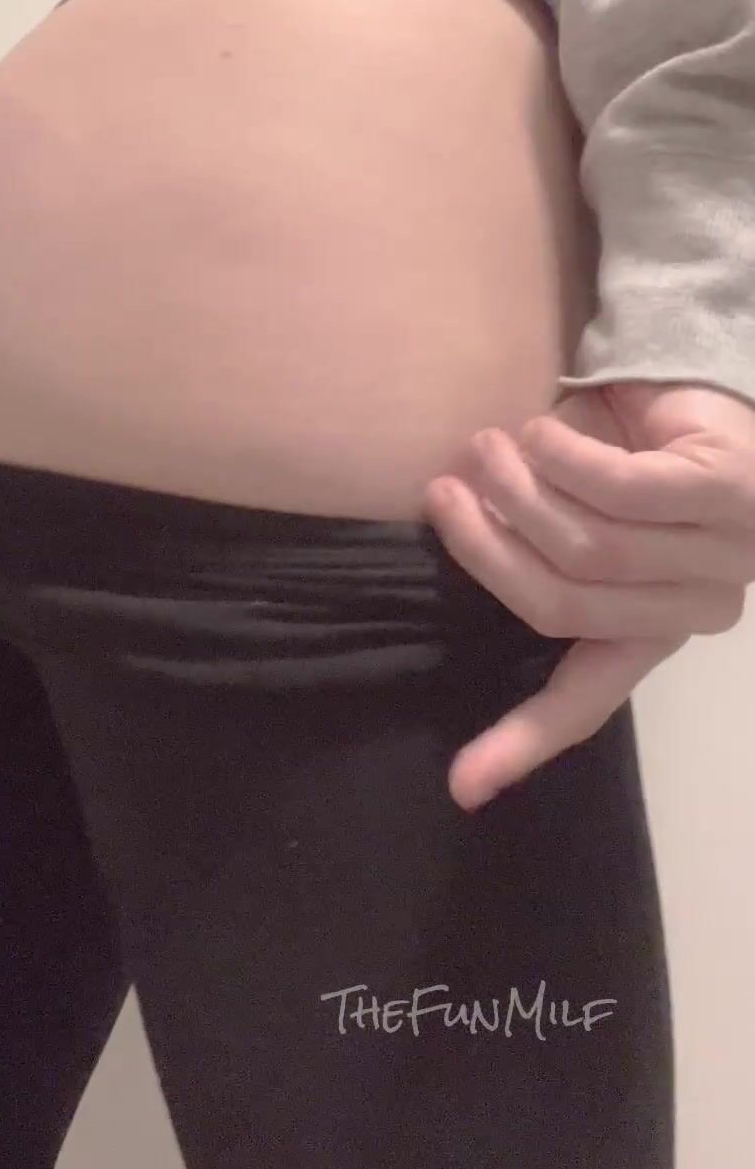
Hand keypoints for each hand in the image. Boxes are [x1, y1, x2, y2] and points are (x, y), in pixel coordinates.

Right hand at [421, 381, 754, 810]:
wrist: (700, 381)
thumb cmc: (630, 451)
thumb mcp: (573, 515)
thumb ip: (532, 556)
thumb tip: (453, 550)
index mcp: (656, 630)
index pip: (587, 699)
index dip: (522, 742)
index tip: (463, 787)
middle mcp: (700, 605)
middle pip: (561, 604)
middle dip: (485, 548)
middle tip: (441, 493)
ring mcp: (724, 552)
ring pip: (587, 547)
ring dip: (516, 490)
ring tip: (481, 448)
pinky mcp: (727, 489)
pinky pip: (618, 489)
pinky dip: (561, 457)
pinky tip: (538, 430)